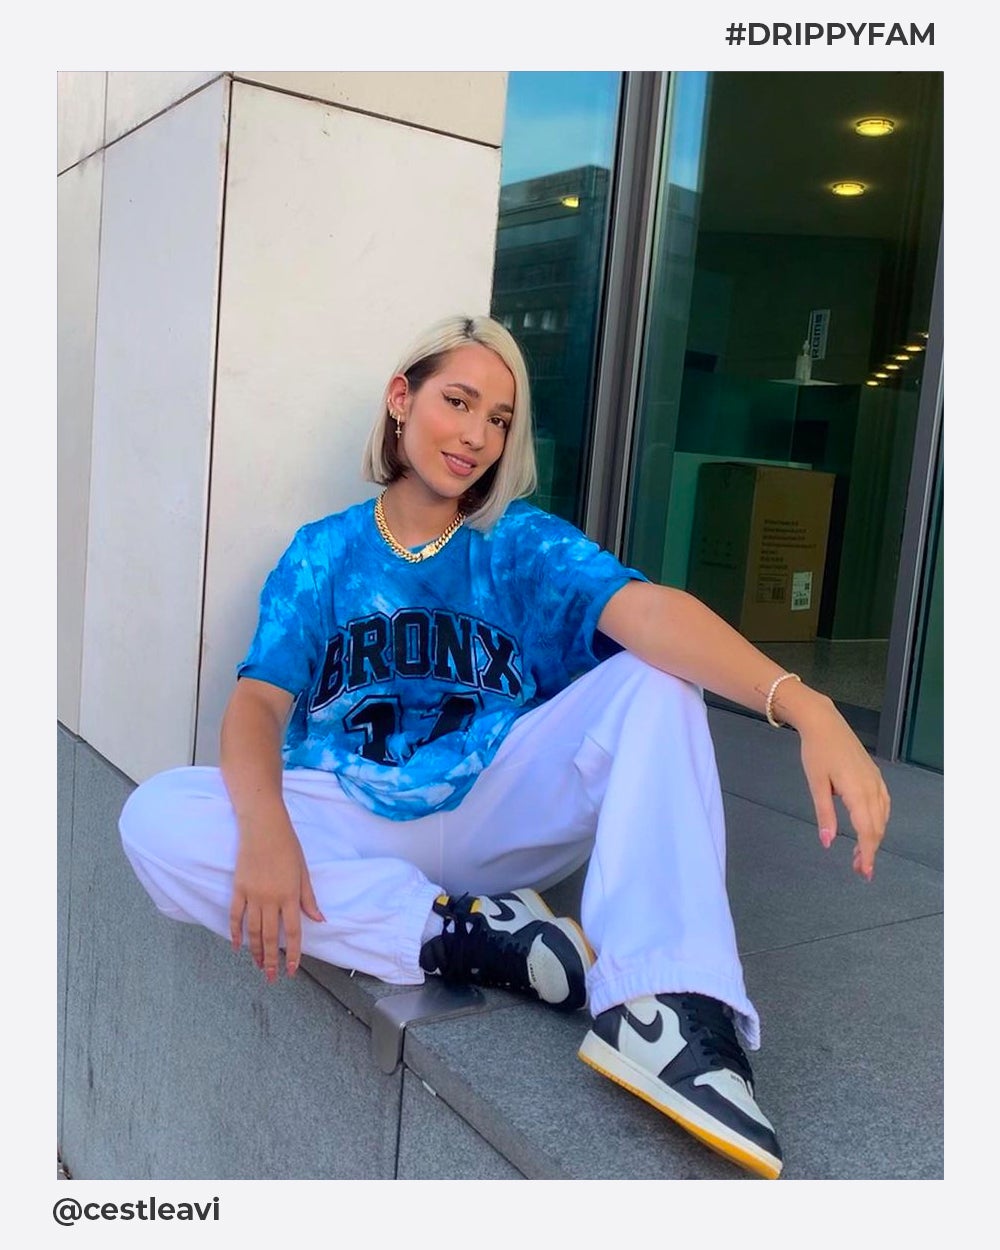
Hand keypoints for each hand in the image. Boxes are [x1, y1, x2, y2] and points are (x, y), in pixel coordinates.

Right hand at [229, 812, 324, 981]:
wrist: (263, 827)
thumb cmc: (288, 846)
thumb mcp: (303, 872)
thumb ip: (309, 898)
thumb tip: (319, 920)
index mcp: (290, 896)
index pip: (294, 932)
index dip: (293, 954)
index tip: (291, 971)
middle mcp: (271, 899)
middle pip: (271, 937)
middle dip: (271, 960)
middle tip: (270, 978)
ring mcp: (252, 895)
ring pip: (253, 930)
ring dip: (255, 951)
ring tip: (256, 966)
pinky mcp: (238, 888)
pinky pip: (235, 916)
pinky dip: (235, 932)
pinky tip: (237, 946)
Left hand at [793, 694, 890, 879]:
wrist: (824, 723)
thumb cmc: (816, 752)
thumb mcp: (816, 784)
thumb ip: (824, 814)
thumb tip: (827, 843)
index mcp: (858, 792)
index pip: (867, 831)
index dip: (867, 854)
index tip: (864, 872)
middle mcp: (872, 788)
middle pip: (877, 827)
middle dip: (870, 850)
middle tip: (858, 869)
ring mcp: (876, 781)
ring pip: (882, 817)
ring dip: (874, 837)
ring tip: (860, 853)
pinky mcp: (874, 775)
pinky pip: (883, 804)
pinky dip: (879, 820)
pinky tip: (870, 827)